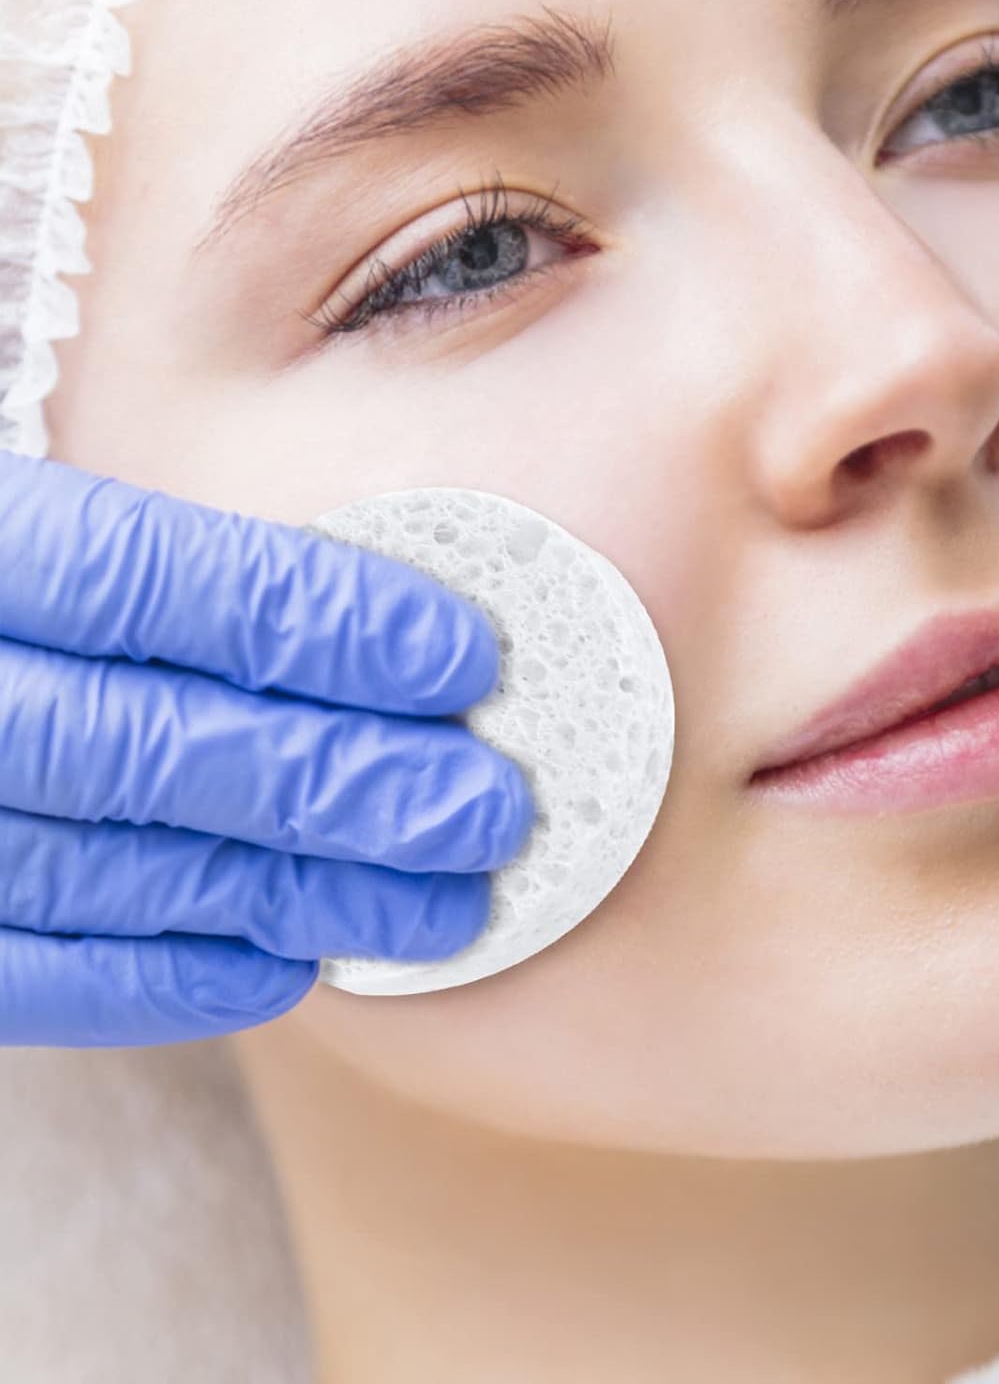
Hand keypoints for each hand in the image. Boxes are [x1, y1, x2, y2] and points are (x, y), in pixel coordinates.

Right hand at [0, 452, 533, 1046]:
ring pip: (106, 867)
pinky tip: (292, 963)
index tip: (463, 657)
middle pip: (143, 741)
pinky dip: (168, 974)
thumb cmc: (40, 574)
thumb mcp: (74, 489)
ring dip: (294, 891)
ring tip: (444, 904)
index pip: (141, 578)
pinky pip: (31, 971)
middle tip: (486, 809)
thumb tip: (408, 530)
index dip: (314, 621)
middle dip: (337, 779)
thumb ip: (193, 504)